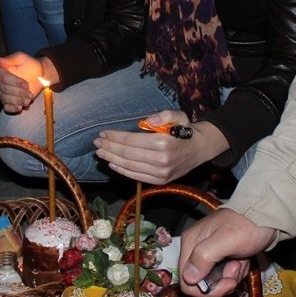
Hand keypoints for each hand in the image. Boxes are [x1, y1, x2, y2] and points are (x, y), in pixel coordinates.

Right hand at [0, 53, 51, 112]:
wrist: (39, 76)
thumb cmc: (30, 65)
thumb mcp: (22, 58)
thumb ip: (10, 59)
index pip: (3, 77)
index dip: (14, 81)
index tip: (26, 84)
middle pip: (4, 89)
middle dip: (18, 92)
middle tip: (30, 92)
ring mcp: (1, 93)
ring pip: (6, 98)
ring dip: (18, 100)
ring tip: (29, 99)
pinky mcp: (6, 102)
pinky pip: (6, 108)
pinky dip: (13, 108)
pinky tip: (21, 107)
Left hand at [93, 110, 228, 183]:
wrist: (199, 149)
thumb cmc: (184, 130)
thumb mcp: (178, 116)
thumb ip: (164, 115)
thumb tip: (147, 121)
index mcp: (162, 143)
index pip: (131, 141)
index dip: (114, 137)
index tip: (102, 133)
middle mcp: (160, 160)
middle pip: (127, 154)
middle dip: (108, 147)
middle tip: (96, 142)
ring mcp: (160, 173)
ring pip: (129, 166)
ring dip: (111, 159)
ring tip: (99, 152)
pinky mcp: (160, 181)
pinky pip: (137, 176)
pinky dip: (122, 171)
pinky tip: (112, 164)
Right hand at [179, 208, 275, 296]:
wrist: (264, 217)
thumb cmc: (245, 226)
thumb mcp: (225, 241)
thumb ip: (204, 257)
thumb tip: (188, 278)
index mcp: (190, 244)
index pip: (186, 280)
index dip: (206, 288)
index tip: (227, 282)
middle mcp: (195, 250)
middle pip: (200, 283)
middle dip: (222, 282)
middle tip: (236, 269)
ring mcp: (208, 254)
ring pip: (214, 281)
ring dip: (231, 277)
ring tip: (240, 262)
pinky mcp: (220, 258)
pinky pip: (224, 275)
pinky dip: (235, 272)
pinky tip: (242, 261)